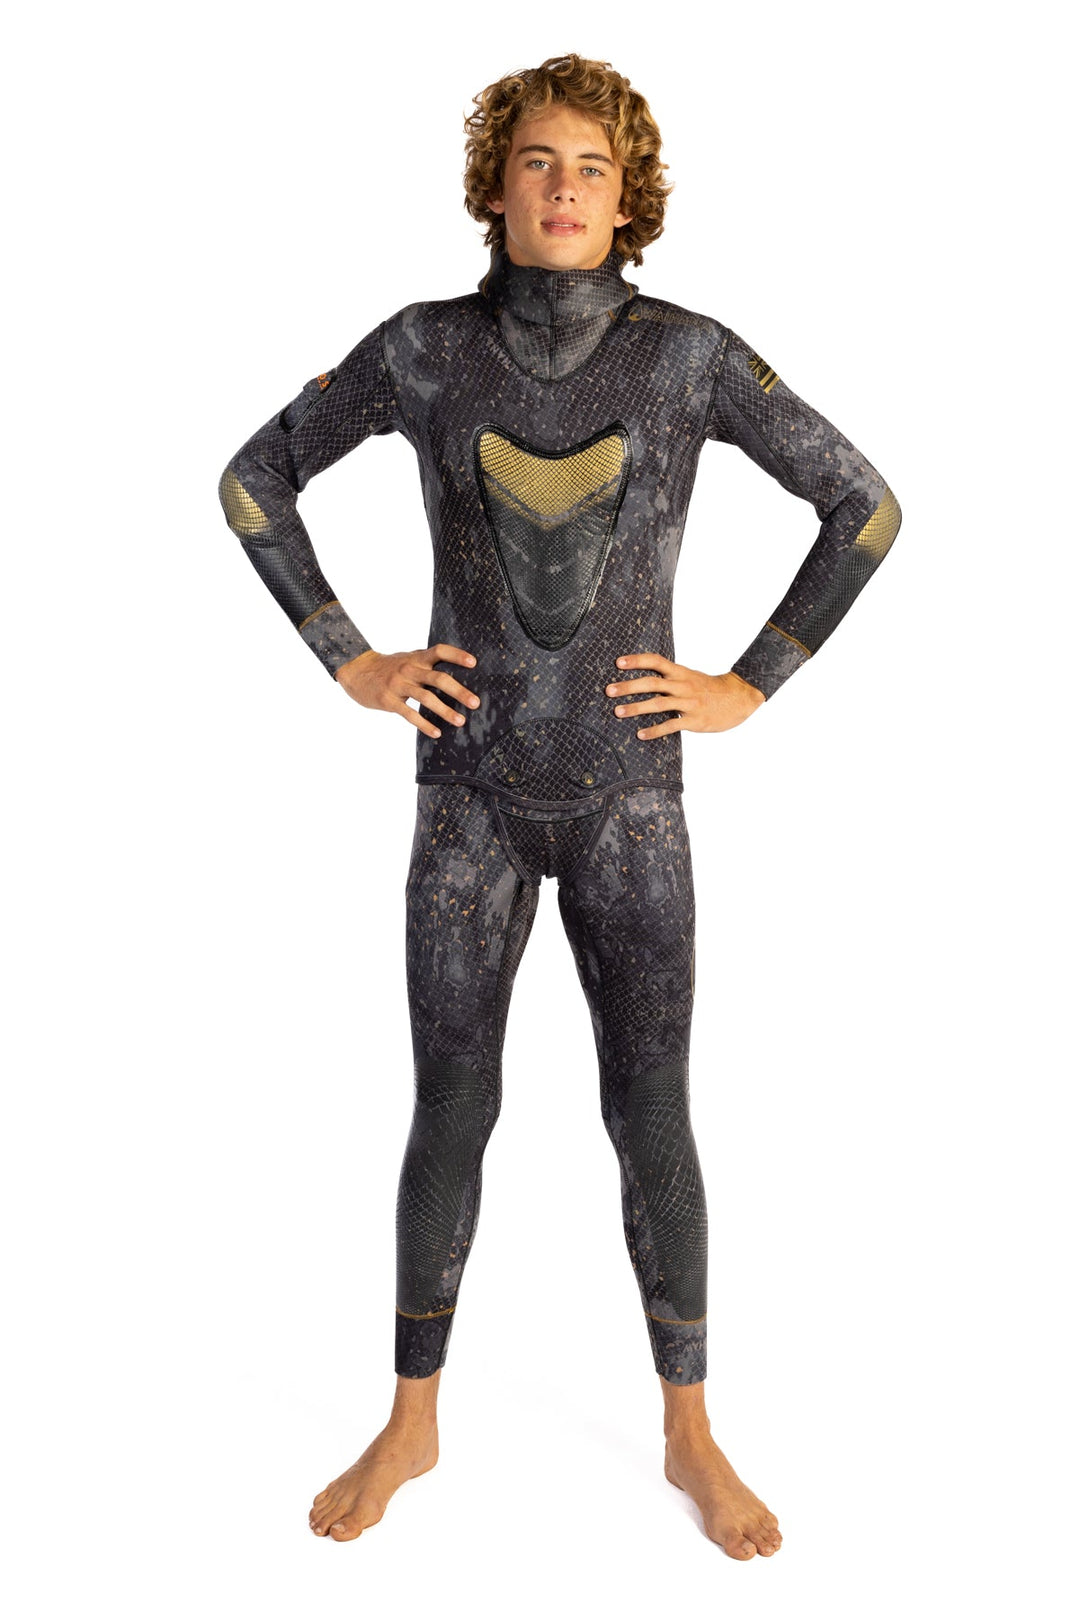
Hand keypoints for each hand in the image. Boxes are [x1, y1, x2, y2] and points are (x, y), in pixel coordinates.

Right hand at [334, 644, 480, 738]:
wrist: (356, 671)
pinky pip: (409, 714)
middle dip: (459, 691)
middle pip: (438, 678)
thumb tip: (457, 677)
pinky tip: (436, 733)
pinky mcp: (388, 700)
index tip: (474, 663)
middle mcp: (409, 669)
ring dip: (445, 711)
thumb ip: (428, 665)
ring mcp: (398, 684)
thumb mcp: (408, 659)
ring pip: (426, 697)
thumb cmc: (389, 667)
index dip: (457, 655)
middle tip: (475, 703)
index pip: (440, 651)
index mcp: (417, 658)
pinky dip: (424, 724)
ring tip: (460, 721)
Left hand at [606, 653, 764, 737]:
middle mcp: (683, 685)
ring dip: (636, 708)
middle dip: (628, 686)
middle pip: (652, 682)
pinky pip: (671, 725)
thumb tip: (644, 680)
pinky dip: (654, 730)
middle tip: (609, 690)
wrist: (739, 697)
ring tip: (618, 712)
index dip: (637, 660)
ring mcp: (689, 703)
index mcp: (681, 672)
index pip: (656, 661)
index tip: (618, 662)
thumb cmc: (710, 689)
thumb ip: (670, 678)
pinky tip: (640, 734)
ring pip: (658, 703)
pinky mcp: (694, 720)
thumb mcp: (690, 677)